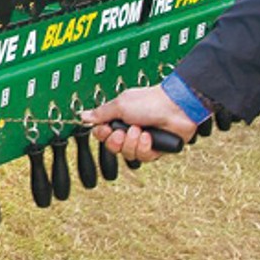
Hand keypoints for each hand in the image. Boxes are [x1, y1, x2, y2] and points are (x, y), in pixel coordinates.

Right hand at [81, 85, 196, 162]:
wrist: (175, 107)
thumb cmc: (151, 101)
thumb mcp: (120, 105)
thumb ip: (100, 113)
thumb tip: (83, 115)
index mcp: (120, 118)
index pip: (103, 134)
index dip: (102, 135)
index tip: (106, 129)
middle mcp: (130, 130)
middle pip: (113, 147)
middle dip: (118, 141)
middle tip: (123, 131)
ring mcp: (142, 141)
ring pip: (128, 154)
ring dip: (133, 142)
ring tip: (140, 131)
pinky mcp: (155, 150)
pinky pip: (143, 157)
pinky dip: (145, 147)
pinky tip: (149, 137)